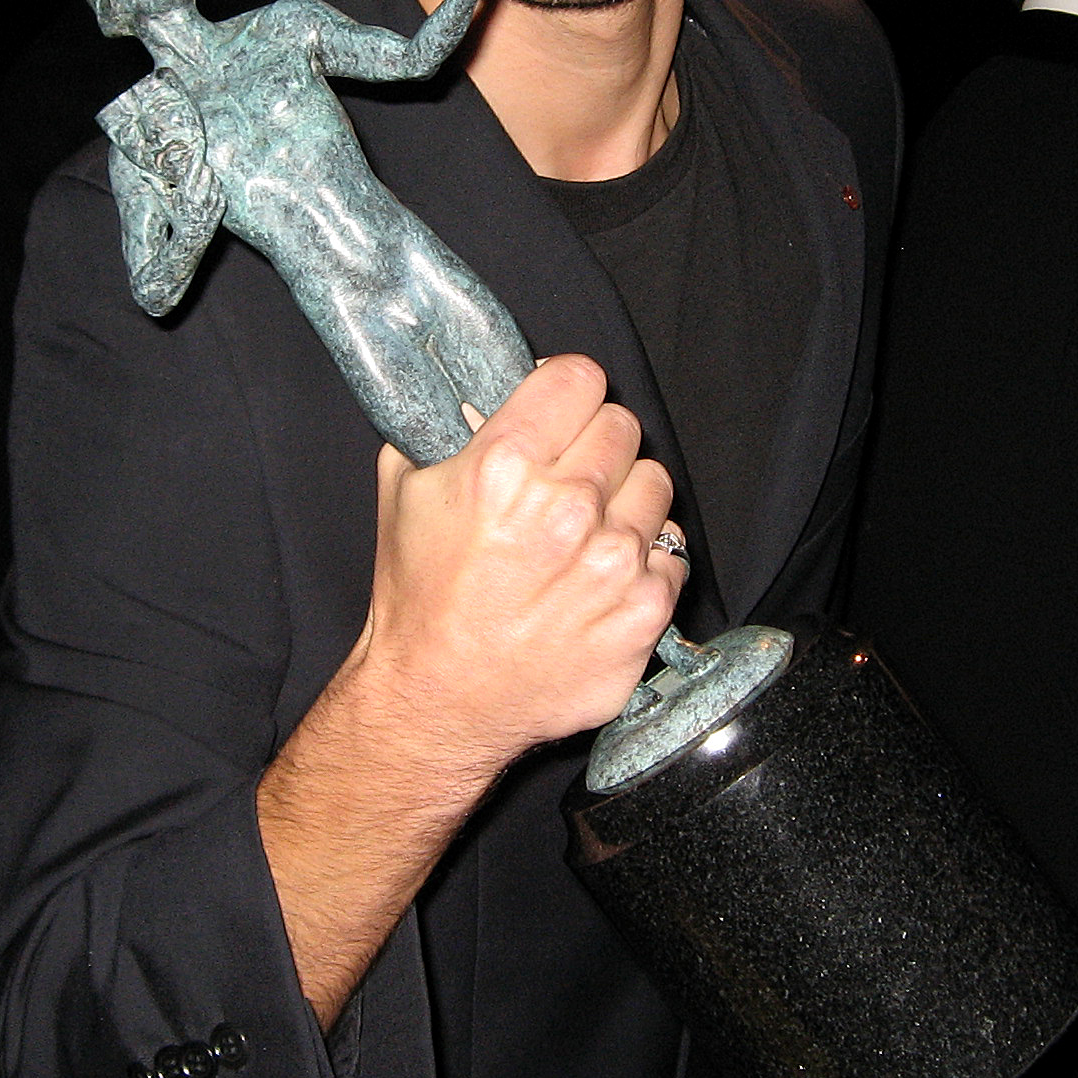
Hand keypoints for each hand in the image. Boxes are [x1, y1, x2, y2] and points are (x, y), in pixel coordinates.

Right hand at [359, 354, 683, 763]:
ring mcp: (613, 563)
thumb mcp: (405, 493)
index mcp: (505, 466)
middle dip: (594, 444)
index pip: (579, 377)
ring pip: (655, 483)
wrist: (438, 700)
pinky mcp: (644, 612)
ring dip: (624, 500)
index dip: (567, 388)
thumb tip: (477, 394)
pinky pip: (672, 554)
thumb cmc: (421, 602)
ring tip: (584, 534)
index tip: (562, 407)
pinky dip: (642, 563)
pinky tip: (598, 580)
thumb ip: (444, 430)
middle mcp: (567, 508)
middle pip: (621, 425)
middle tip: (567, 478)